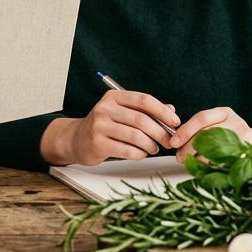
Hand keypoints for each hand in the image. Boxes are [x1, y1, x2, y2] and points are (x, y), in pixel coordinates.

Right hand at [40, 90, 180, 165]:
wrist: (77, 140)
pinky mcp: (97, 143)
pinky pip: (127, 150)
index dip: (162, 111)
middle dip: (161, 132)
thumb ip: (146, 111)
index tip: (175, 122)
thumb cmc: (105, 126)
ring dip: (151, 145)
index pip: (143, 100)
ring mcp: (99, 126)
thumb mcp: (123, 113)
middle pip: (142, 120)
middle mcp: (105, 108)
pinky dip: (140, 154)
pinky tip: (141, 154)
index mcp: (113, 97)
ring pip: (136, 136)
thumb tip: (171, 110)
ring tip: (154, 148)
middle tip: (169, 141)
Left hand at [168, 107, 251, 162]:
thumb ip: (194, 129)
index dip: (185, 131)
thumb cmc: (226, 136)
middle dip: (189, 148)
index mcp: (224, 113)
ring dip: (199, 159)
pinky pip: (225, 163)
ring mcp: (245, 139)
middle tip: (179, 157)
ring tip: (190, 163)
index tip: (173, 142)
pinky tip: (204, 169)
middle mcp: (236, 123)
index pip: (201, 119)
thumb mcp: (213, 126)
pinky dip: (212, 167)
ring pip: (216, 150)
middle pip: (208, 134)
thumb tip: (173, 140)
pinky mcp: (248, 155)